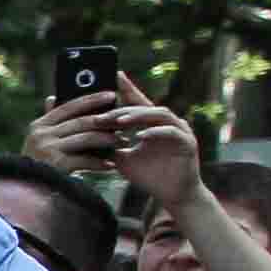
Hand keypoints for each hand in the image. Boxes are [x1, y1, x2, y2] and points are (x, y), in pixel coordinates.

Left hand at [24, 80, 197, 204]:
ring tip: (117, 121)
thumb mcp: (122, 158)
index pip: (137, 102)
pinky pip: (171, 132)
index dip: (126, 88)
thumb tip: (82, 137)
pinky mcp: (187, 142)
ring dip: (137, 116)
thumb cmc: (148, 175)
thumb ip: (108, 145)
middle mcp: (167, 122)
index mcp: (152, 123)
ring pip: (159, 114)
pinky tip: (140, 136)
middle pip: (144, 106)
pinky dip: (155, 132)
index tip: (112, 75)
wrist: (172, 195)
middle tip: (101, 113)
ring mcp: (180, 130)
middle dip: (122, 108)